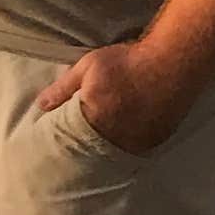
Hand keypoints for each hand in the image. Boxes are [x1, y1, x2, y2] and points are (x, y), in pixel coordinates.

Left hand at [36, 38, 202, 154]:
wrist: (174, 61)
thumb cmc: (128, 61)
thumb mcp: (89, 67)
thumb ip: (63, 88)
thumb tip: (40, 105)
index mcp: (95, 121)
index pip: (71, 141)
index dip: (65, 142)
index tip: (58, 142)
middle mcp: (116, 137)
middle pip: (93, 151)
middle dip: (85, 149)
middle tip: (80, 146)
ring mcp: (139, 141)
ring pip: (115, 152)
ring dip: (106, 150)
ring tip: (101, 144)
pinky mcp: (157, 140)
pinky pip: (136, 149)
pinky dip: (127, 146)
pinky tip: (124, 137)